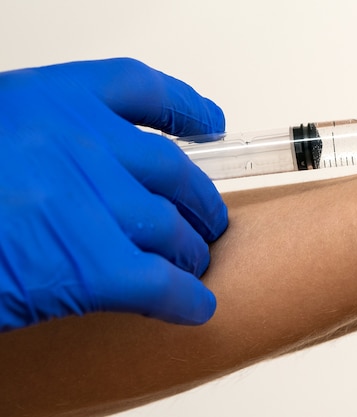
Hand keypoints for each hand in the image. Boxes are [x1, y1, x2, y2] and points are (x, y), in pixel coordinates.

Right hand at [0, 58, 227, 330]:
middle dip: (197, 200)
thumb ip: (50, 145)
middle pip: (172, 169)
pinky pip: (161, 283)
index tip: (210, 124)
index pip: (143, 90)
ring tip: (194, 263)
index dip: (185, 110)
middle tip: (206, 219)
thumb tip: (99, 175)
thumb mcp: (0, 138)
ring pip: (171, 227)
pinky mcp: (92, 264)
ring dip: (189, 251)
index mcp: (51, 99)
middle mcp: (81, 140)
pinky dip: (185, 299)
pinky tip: (195, 306)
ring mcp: (91, 200)